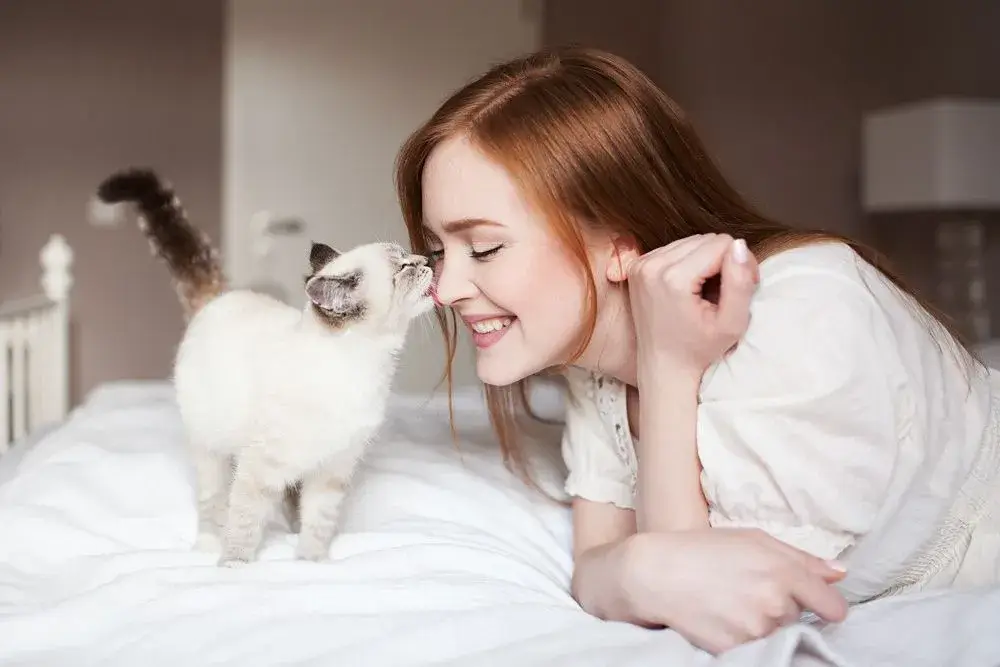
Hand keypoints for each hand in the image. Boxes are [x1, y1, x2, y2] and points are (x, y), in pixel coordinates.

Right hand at [575, 529, 847, 654]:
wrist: (653, 574)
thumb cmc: (702, 549)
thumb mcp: (752, 539)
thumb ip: (800, 557)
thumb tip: (839, 573)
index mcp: (783, 572)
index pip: (833, 607)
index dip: (827, 607)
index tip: (818, 607)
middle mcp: (774, 604)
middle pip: (797, 618)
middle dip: (780, 608)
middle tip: (747, 591)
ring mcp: (755, 631)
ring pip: (775, 635)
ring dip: (760, 624)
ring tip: (729, 603)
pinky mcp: (735, 651)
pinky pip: (753, 650)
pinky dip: (741, 638)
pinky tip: (721, 618)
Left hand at [625, 234, 758, 377]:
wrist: (663, 366)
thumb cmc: (699, 350)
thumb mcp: (732, 323)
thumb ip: (740, 282)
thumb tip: (739, 245)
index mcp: (673, 278)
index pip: (722, 243)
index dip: (739, 264)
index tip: (739, 289)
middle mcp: (651, 266)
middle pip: (705, 240)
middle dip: (721, 261)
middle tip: (721, 294)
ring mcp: (640, 265)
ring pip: (690, 242)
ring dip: (704, 261)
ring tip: (704, 292)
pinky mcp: (637, 266)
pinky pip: (674, 249)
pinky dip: (687, 263)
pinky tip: (687, 289)